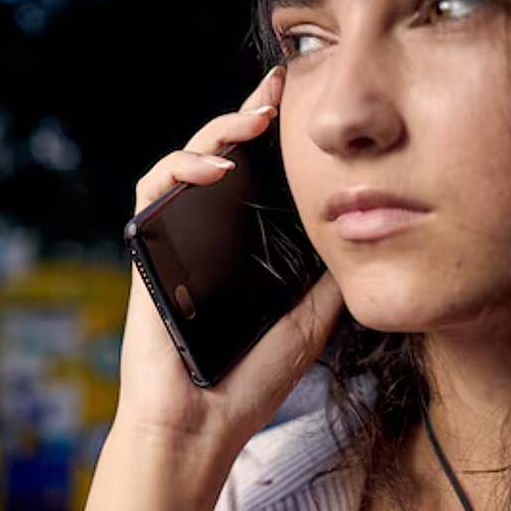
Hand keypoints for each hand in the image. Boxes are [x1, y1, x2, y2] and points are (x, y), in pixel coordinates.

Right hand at [117, 65, 343, 459]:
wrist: (201, 422)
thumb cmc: (248, 379)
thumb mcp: (310, 319)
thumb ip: (328, 277)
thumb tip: (365, 231)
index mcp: (241, 243)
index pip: (256, 174)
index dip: (272, 132)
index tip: (298, 97)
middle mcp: (205, 231)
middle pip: (221, 152)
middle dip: (247, 112)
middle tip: (278, 88)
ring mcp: (173, 235)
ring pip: (185, 158)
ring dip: (217, 129)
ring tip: (253, 119)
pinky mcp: (145, 244)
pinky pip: (151, 188)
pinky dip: (179, 166)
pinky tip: (216, 167)